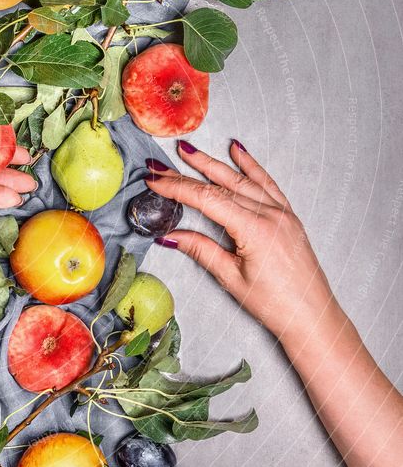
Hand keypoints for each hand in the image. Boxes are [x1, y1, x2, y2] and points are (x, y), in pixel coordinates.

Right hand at [147, 140, 336, 343]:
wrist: (312, 315)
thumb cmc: (276, 304)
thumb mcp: (231, 278)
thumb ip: (202, 250)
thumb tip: (171, 236)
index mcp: (254, 229)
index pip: (207, 199)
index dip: (177, 188)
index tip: (155, 180)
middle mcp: (270, 214)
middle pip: (221, 185)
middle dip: (187, 172)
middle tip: (161, 164)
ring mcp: (281, 213)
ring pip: (242, 179)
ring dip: (214, 163)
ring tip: (190, 151)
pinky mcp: (288, 216)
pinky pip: (267, 183)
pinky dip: (251, 165)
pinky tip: (238, 151)